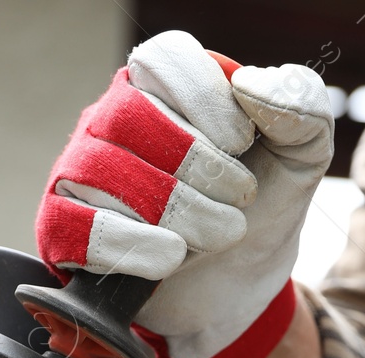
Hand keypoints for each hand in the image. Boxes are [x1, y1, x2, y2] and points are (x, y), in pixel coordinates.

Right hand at [35, 30, 333, 357]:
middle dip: (199, 164)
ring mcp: (78, 174)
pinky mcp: (62, 230)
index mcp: (161, 86)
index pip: (162, 60)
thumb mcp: (302, 154)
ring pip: (104, 172)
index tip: (244, 144)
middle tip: (242, 198)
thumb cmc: (261, 207)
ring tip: (222, 234)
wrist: (238, 289)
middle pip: (130, 116)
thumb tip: (250, 83)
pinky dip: (134, 245)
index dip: (206, 101)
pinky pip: (76, 225)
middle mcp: (109, 120)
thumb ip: (300, 107)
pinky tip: (172, 258)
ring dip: (179, 210)